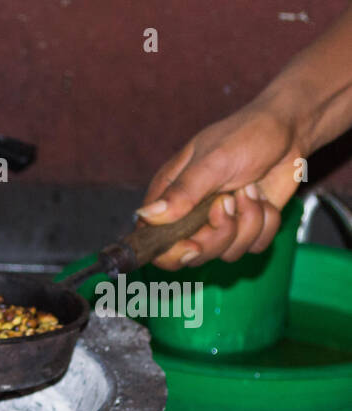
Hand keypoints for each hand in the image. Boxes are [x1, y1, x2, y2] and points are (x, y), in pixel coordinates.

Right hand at [137, 101, 303, 269]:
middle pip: (194, 255)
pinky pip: (255, 246)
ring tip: (250, 190)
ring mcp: (221, 224)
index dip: (171, 252)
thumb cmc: (246, 134)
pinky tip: (264, 199)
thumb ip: (182, 192)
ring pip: (227, 253)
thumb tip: (146, 217)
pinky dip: (266, 224)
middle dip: (220, 233)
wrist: (290, 128)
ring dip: (248, 222)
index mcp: (171, 198)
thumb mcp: (213, 161)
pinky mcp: (248, 227)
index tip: (194, 244)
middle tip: (229, 202)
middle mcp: (192, 216)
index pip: (155, 242)